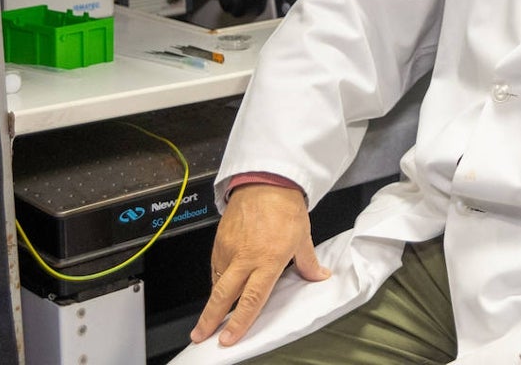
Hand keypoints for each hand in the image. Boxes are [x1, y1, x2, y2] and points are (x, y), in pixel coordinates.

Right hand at [190, 184, 330, 345]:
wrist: (266, 181)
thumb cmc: (285, 207)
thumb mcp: (302, 237)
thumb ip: (308, 263)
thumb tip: (319, 276)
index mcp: (268, 260)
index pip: (252, 299)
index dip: (240, 322)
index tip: (229, 338)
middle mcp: (245, 258)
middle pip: (223, 295)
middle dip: (210, 319)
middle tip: (201, 335)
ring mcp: (230, 249)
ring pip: (217, 281)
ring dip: (213, 300)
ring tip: (209, 316)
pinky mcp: (220, 240)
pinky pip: (215, 265)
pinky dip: (216, 278)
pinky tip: (219, 285)